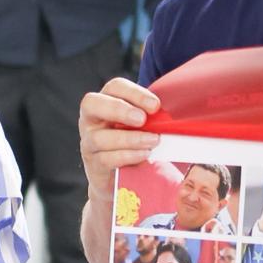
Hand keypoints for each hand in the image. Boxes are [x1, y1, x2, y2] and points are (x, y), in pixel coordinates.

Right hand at [78, 77, 162, 199]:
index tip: (155, 106)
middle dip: (119, 110)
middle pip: (92, 104)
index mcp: (105, 102)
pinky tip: (144, 154)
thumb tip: (173, 114)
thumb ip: (150, 116)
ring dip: (130, 138)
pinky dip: (128, 155)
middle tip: (142, 119)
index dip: (134, 93)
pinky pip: (106, 158)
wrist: (118, 175)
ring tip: (152, 141)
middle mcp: (91, 119)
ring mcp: (88, 142)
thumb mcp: (141, 125)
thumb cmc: (132, 143)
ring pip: (100, 137)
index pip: (114, 87)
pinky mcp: (93, 164)